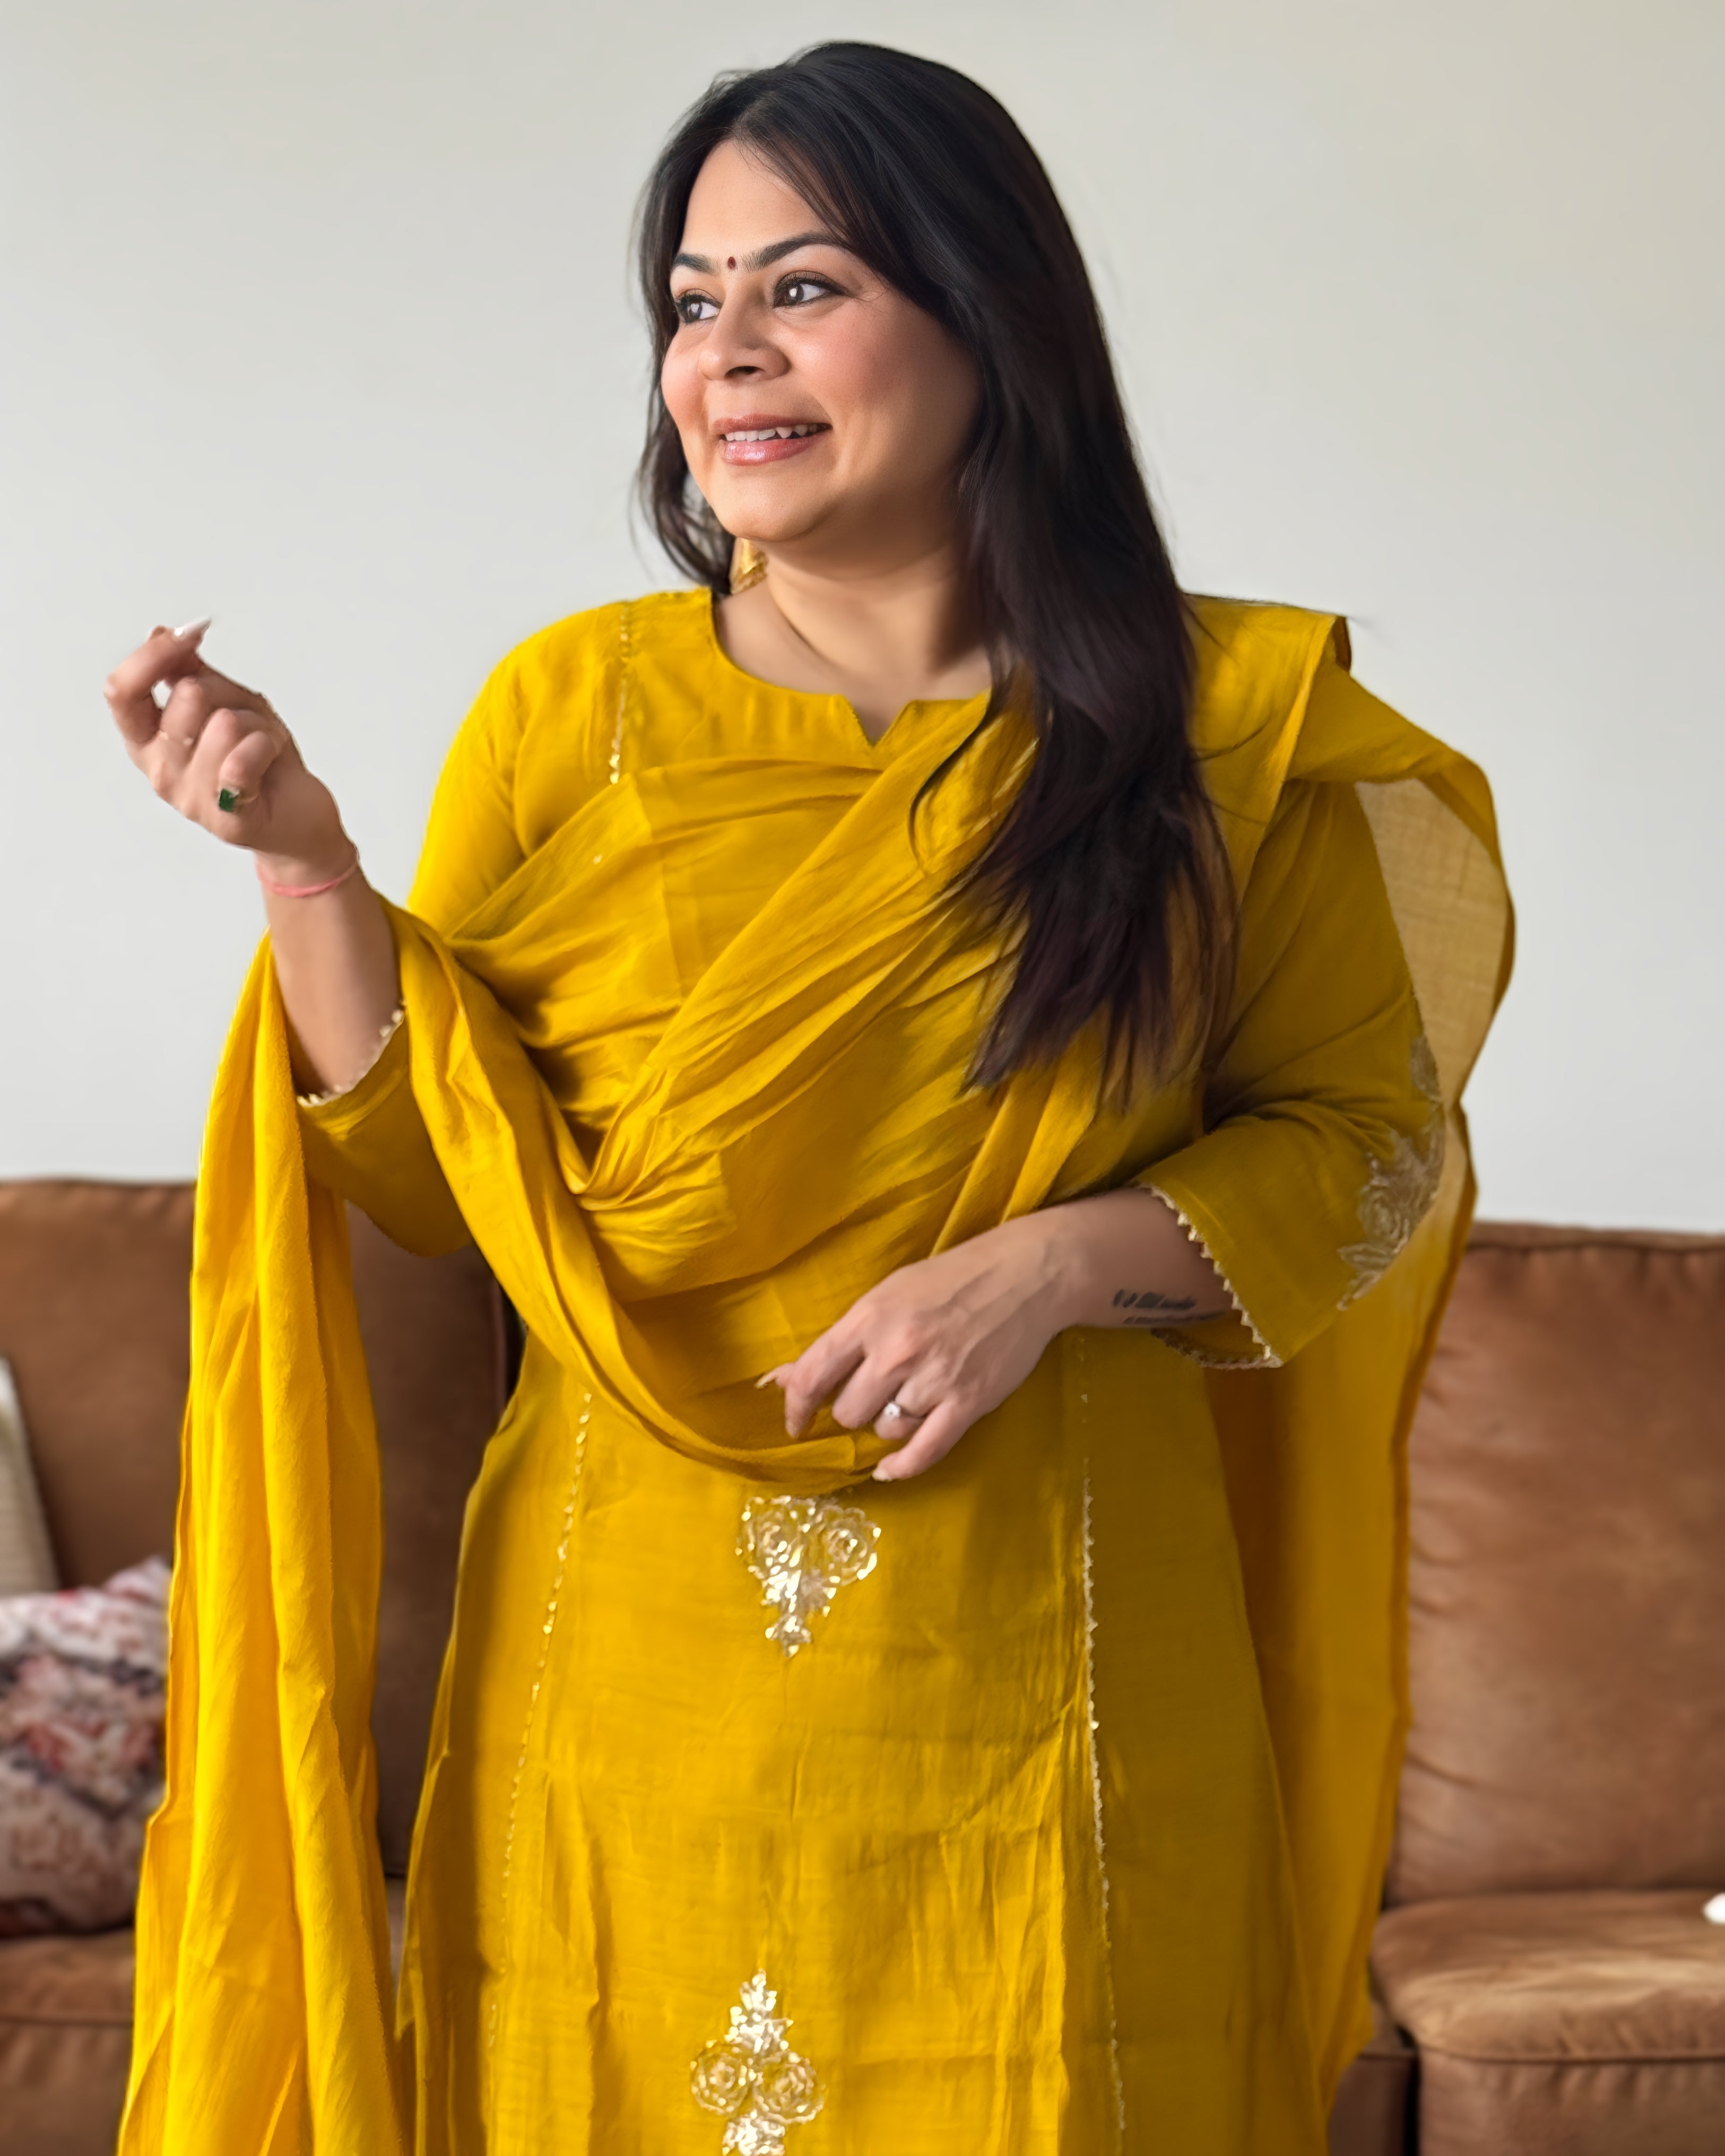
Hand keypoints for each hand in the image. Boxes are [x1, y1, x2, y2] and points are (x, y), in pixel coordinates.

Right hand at [105, 621, 350, 880]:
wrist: (298, 818)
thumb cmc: (259, 760)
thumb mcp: (224, 702)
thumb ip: (188, 671)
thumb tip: (161, 633)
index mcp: (148, 742)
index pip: (122, 692)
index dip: (151, 656)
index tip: (186, 636)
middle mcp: (160, 771)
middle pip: (186, 698)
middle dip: (229, 694)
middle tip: (248, 718)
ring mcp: (191, 798)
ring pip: (224, 724)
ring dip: (258, 724)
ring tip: (263, 744)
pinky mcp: (228, 817)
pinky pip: (242, 761)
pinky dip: (266, 748)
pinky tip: (269, 761)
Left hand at [770, 1215, 1074, 1482]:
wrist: (1025, 1275)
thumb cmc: (950, 1280)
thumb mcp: (888, 1293)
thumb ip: (842, 1338)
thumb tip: (783, 1378)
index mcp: (870, 1318)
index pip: (811, 1374)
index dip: (795, 1406)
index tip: (796, 1422)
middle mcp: (896, 1351)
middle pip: (847, 1411)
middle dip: (852, 1409)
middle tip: (873, 1393)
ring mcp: (934, 1379)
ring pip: (884, 1430)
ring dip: (888, 1423)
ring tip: (908, 1398)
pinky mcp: (968, 1402)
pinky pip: (923, 1452)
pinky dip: (902, 1466)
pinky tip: (889, 1468)